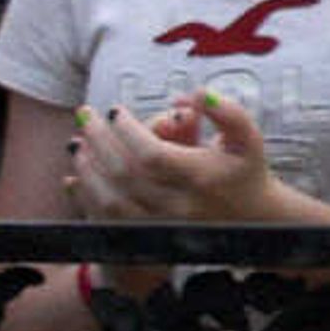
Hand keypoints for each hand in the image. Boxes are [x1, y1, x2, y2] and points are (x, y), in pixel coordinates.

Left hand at [70, 90, 285, 224]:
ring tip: (78, 142)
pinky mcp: (150, 236)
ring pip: (110, 199)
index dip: (128, 131)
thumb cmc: (246, 171)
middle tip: (85, 114)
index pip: (153, 154)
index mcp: (202, 178)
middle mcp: (180, 205)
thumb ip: (227, 111)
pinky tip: (75, 175)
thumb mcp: (247, 137)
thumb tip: (195, 94)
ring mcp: (162, 225)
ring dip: (88, 168)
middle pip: (126, 173)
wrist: (254, 221)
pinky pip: (107, 219)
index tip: (115, 110)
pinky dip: (86, 197)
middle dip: (99, 140)